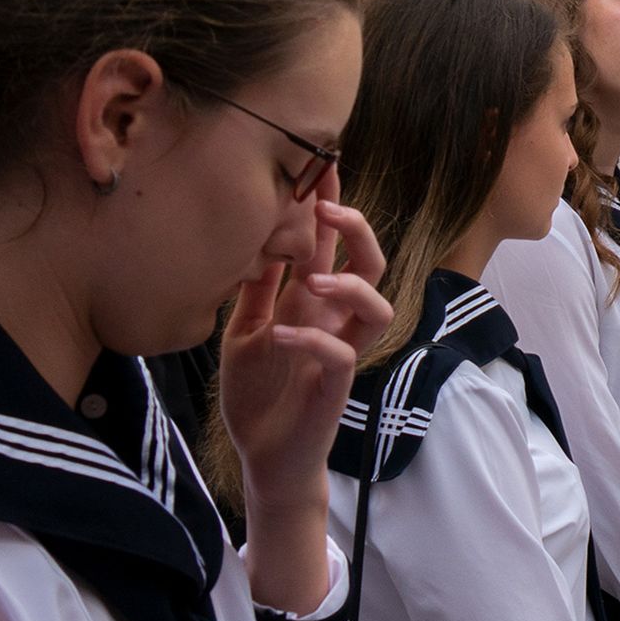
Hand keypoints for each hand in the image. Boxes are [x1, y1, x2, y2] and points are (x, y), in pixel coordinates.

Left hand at [220, 170, 391, 506]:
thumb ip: (254, 289)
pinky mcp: (335, 385)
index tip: (325, 164)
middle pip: (371, 263)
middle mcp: (335, 320)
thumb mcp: (242, 330)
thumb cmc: (258, 395)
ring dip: (350, 286)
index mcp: (312, 302)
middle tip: (327, 207)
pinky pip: (340, 354)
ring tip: (313, 279)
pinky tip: (280, 335)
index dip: (332, 205)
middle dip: (356, 230)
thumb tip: (253, 235)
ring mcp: (341, 351)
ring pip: (377, 306)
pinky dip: (312, 339)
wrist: (262, 456)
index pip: (331, 245)